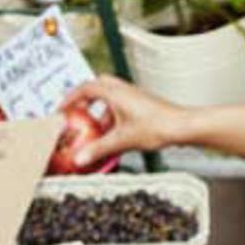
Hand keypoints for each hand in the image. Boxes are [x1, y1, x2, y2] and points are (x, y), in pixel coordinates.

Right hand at [60, 76, 191, 166]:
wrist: (182, 126)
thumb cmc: (158, 125)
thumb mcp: (121, 140)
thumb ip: (98, 149)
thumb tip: (81, 157)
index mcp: (115, 92)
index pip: (85, 88)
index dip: (70, 98)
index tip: (62, 109)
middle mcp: (123, 90)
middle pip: (97, 87)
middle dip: (84, 99)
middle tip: (76, 112)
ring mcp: (133, 96)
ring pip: (110, 97)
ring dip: (100, 110)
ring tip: (94, 129)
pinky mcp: (141, 105)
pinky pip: (120, 105)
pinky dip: (112, 117)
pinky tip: (113, 135)